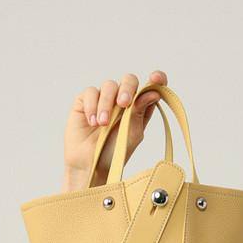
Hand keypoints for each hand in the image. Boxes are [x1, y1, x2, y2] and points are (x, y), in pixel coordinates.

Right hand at [63, 70, 169, 188]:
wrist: (91, 164)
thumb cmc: (115, 151)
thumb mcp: (132, 132)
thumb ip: (140, 111)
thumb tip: (153, 93)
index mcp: (140, 106)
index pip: (151, 86)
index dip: (156, 79)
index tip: (157, 78)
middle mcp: (123, 99)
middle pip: (129, 80)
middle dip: (127, 89)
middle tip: (123, 104)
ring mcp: (104, 98)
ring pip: (109, 85)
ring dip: (106, 103)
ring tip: (103, 124)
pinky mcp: (85, 101)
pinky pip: (90, 92)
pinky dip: (92, 106)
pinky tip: (93, 122)